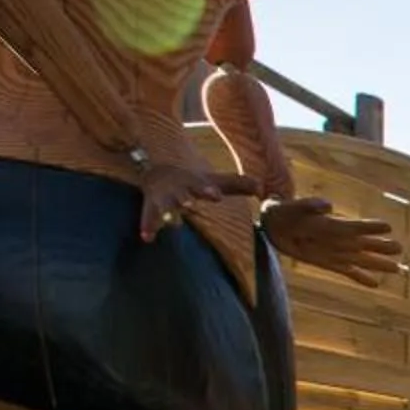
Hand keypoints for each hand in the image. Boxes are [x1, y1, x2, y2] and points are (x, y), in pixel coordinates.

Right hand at [138, 155, 261, 240]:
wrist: (158, 172)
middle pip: (182, 196)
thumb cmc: (193, 181)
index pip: (204, 188)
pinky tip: (146, 238)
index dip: (209, 191)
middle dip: (185, 199)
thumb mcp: (213, 182)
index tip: (216, 196)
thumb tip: (263, 188)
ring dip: (167, 213)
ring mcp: (164, 200)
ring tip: (170, 221)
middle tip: (189, 204)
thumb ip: (237, 185)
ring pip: (164, 207)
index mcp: (195, 185)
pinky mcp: (151, 207)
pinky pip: (148, 218)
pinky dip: (148, 226)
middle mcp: (179, 191)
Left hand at [262, 197, 402, 284]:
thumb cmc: (281, 211)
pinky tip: (376, 284)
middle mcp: (336, 239)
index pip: (353, 227)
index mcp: (329, 225)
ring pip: (360, 259)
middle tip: (400, 248)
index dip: (370, 228)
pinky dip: (361, 278)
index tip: (387, 227)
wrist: (273, 223)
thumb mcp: (291, 207)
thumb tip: (328, 206)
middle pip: (362, 245)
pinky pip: (348, 271)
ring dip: (377, 264)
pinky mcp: (328, 262)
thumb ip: (309, 206)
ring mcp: (334, 251)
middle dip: (379, 247)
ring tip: (397, 269)